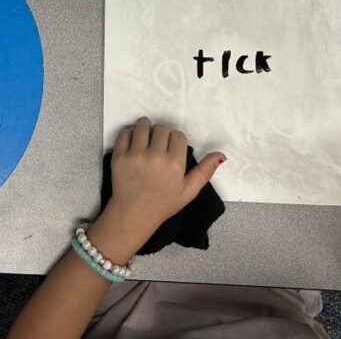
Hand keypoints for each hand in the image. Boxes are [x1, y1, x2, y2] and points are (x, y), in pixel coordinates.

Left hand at [104, 117, 224, 244]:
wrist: (134, 214)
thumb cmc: (163, 204)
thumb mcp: (189, 191)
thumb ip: (205, 171)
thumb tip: (221, 155)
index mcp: (174, 164)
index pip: (177, 135)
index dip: (175, 141)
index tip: (171, 150)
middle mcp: (155, 156)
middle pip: (161, 128)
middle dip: (161, 135)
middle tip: (158, 146)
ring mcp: (135, 155)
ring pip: (142, 126)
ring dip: (145, 129)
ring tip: (145, 139)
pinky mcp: (119, 156)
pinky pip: (124, 133)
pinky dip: (129, 134)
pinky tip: (133, 143)